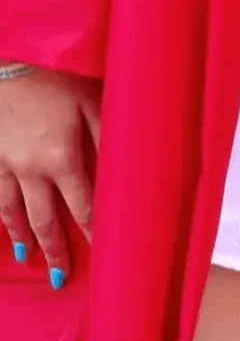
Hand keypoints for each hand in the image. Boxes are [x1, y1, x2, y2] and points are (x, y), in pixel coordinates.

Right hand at [0, 68, 99, 287]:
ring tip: (27, 259)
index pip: (83, 207)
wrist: (8, 61)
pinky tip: (1, 224)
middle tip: (59, 279)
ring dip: (21, 237)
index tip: (103, 254)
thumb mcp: (92, 102)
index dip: (93, 232)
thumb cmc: (55, 78)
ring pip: (10, 211)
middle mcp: (29, 170)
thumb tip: (126, 166)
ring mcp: (2, 165)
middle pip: (43, 219)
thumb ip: (108, 136)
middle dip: (54, 250)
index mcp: (61, 159)